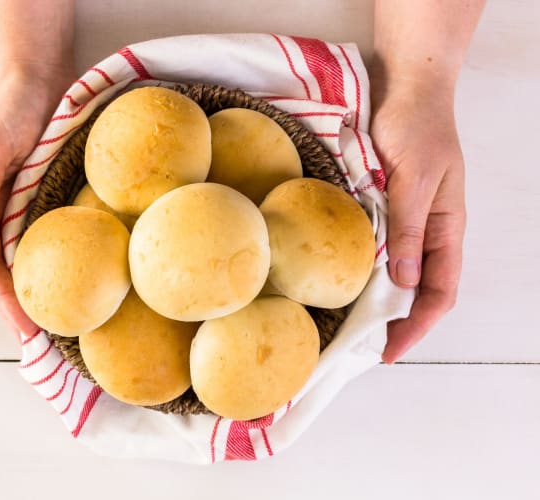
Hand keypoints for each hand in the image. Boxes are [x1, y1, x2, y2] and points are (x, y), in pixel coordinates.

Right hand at [0, 63, 74, 339]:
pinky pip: (53, 231)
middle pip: (9, 267)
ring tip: (66, 319)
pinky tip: (81, 272)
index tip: (27, 330)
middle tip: (48, 340)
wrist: (36, 68)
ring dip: (44, 285)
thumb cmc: (8, 104)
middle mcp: (0, 208)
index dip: (5, 300)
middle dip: (24, 304)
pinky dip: (62, 255)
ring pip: (31, 253)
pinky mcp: (49, 189)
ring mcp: (25, 200)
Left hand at [370, 79, 465, 362]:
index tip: (388, 351)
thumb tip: (405, 282)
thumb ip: (407, 228)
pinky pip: (373, 248)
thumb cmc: (417, 125)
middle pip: (416, 291)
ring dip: (376, 301)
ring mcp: (401, 220)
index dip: (417, 326)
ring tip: (348, 326)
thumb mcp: (414, 178)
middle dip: (395, 323)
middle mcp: (425, 231)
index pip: (439, 292)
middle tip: (361, 348)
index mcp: (445, 227)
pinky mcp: (379, 207)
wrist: (404, 86)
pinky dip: (360, 270)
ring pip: (394, 274)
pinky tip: (339, 282)